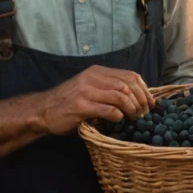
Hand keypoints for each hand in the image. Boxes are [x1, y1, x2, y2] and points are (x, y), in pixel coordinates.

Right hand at [39, 65, 154, 134]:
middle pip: (128, 85)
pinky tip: (118, 121)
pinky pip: (108, 110)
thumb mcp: (90, 88)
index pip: (130, 76)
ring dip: (132, 109)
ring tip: (134, 118)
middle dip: (140, 101)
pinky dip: (118, 116)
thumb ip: (108, 89)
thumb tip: (138, 98)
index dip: (144, 90)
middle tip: (144, 114)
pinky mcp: (81, 106)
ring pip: (120, 96)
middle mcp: (92, 78)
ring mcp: (86, 91)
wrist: (43, 110)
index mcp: (97, 72)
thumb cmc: (69, 103)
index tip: (150, 103)